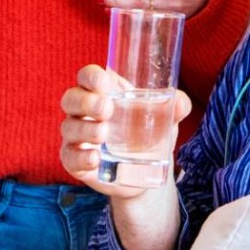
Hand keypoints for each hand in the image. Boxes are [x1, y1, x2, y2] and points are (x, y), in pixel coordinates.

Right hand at [58, 64, 191, 199]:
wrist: (146, 173)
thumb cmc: (149, 135)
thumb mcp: (164, 119)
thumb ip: (174, 107)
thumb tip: (180, 102)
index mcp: (102, 93)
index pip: (86, 76)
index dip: (90, 76)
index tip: (104, 82)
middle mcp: (84, 112)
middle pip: (71, 99)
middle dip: (85, 102)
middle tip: (107, 108)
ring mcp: (77, 138)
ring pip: (68, 127)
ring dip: (84, 129)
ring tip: (104, 134)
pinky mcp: (75, 161)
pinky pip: (69, 157)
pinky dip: (80, 157)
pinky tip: (95, 158)